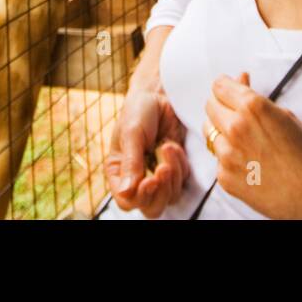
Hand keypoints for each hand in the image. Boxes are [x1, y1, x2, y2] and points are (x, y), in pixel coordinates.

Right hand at [105, 85, 189, 217]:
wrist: (159, 95)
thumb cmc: (139, 111)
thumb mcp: (131, 133)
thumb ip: (130, 163)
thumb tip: (126, 192)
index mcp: (119, 172)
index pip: (126, 201)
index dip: (139, 197)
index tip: (150, 180)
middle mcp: (137, 179)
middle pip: (151, 207)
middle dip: (161, 192)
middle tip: (163, 169)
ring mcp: (158, 176)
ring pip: (170, 197)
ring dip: (173, 175)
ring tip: (167, 147)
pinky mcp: (176, 169)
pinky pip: (183, 181)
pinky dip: (181, 165)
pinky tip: (172, 145)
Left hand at [204, 72, 301, 218]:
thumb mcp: (285, 116)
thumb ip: (257, 99)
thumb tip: (241, 81)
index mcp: (252, 107)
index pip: (219, 85)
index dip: (227, 86)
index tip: (230, 89)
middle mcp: (235, 128)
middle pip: (210, 105)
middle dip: (222, 105)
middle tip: (237, 112)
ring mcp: (226, 154)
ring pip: (209, 130)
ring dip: (221, 129)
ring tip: (244, 139)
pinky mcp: (224, 176)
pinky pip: (217, 157)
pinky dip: (227, 155)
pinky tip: (247, 160)